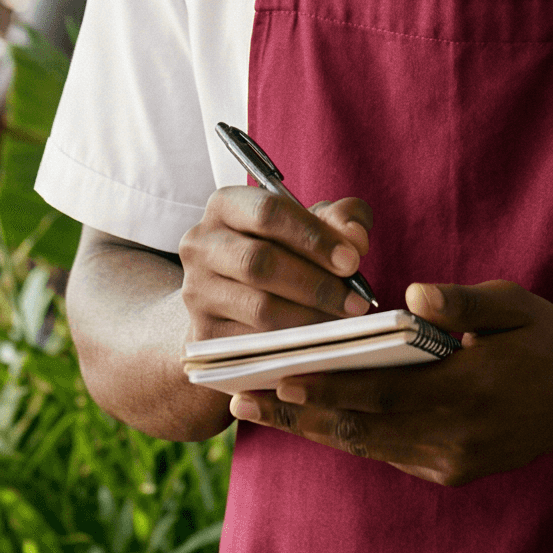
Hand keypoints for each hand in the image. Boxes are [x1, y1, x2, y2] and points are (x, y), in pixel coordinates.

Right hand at [178, 189, 372, 341]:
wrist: (237, 300)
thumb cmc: (282, 252)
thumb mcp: (311, 226)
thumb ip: (341, 219)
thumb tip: (355, 237)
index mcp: (225, 206)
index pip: (268, 213)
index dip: (314, 237)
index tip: (352, 261)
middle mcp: (200, 245)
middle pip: (260, 262)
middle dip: (316, 284)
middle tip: (356, 301)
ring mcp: (197, 292)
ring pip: (259, 307)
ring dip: (310, 318)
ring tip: (342, 323)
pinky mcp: (203, 334)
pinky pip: (253, 344)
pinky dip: (292, 345)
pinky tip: (317, 343)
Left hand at [229, 279, 552, 486]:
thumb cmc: (544, 340)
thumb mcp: (512, 306)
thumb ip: (462, 303)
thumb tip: (414, 296)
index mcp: (468, 390)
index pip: (384, 393)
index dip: (330, 390)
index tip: (281, 380)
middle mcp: (453, 436)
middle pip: (361, 427)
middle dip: (297, 414)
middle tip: (240, 398)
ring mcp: (450, 461)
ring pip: (366, 445)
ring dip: (310, 428)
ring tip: (255, 408)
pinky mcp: (449, 471)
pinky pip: (386, 451)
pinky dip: (345, 434)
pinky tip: (308, 417)